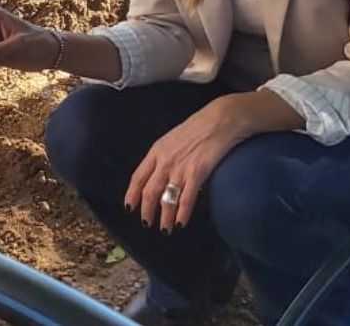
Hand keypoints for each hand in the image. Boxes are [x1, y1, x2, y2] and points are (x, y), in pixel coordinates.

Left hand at [124, 97, 248, 232]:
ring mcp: (180, 168)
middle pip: (149, 191)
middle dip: (146, 211)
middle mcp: (165, 161)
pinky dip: (182, 213)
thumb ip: (163, 155)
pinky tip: (181, 223)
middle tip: (146, 223)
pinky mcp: (197, 173)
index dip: (132, 194)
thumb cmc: (198, 127)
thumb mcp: (173, 138)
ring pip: (167, 199)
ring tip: (165, 229)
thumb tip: (158, 174)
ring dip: (164, 217)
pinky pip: (186, 198)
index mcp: (156, 151)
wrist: (220, 119)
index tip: (129, 207)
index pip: (138, 177)